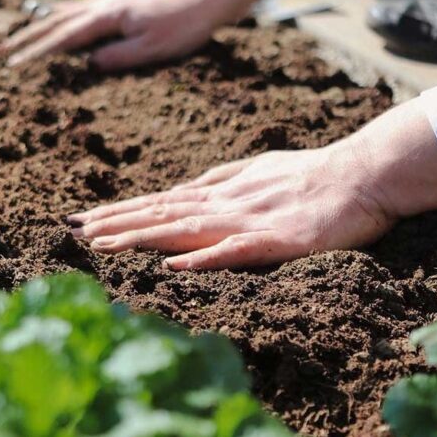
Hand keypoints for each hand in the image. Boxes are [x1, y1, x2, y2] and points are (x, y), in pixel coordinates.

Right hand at [2, 0, 268, 70]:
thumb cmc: (186, 24)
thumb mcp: (153, 49)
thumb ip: (118, 57)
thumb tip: (88, 65)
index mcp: (109, 17)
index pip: (65, 38)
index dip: (38, 52)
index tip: (15, 65)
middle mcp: (107, 4)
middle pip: (59, 21)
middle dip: (31, 37)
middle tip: (7, 51)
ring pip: (70, 11)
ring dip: (45, 24)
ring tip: (26, 36)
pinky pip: (86, 7)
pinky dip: (68, 14)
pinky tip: (67, 19)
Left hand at [68, 101, 436, 269]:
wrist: (363, 174)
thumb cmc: (311, 174)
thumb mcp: (255, 171)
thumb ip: (218, 181)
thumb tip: (182, 190)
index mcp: (219, 193)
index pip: (158, 203)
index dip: (119, 212)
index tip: (82, 220)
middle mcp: (224, 204)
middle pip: (160, 214)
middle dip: (114, 223)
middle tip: (72, 231)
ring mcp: (248, 221)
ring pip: (185, 229)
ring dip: (142, 237)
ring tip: (102, 245)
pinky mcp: (278, 241)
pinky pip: (236, 250)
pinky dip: (203, 258)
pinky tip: (174, 265)